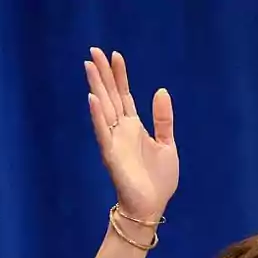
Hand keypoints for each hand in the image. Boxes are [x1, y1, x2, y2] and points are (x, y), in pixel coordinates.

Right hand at [84, 48, 178, 220]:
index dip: (119, 75)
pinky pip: (103, 132)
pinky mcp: (111, 155)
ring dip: (96, 87)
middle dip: (103, 74)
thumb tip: (160, 91)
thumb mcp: (167, 143)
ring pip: (103, 108)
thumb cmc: (158, 180)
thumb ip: (163, 119)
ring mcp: (114, 141)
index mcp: (134, 127)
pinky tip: (93, 98)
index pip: (124, 95)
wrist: (152, 206)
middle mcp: (121, 131)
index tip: (115, 55)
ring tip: (89, 66)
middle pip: (110, 96)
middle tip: (94, 50)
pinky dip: (98, 116)